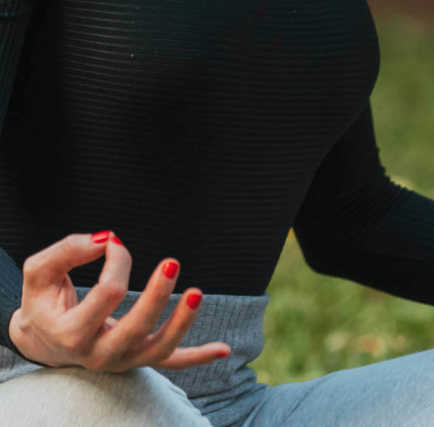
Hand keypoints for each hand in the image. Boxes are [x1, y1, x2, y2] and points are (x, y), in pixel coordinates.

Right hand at [8, 231, 230, 370]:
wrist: (43, 339)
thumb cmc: (43, 299)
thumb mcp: (39, 271)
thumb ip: (67, 250)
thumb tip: (107, 240)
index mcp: (72, 332)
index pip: (107, 294)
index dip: (117, 262)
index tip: (113, 242)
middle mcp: (98, 353)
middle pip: (135, 330)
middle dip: (157, 297)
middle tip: (172, 263)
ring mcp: (122, 360)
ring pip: (159, 350)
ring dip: (183, 323)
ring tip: (198, 292)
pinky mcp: (138, 360)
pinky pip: (171, 362)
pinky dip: (198, 356)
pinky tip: (224, 348)